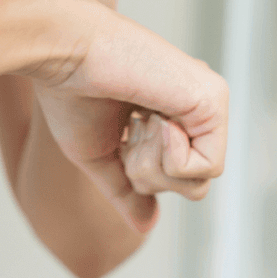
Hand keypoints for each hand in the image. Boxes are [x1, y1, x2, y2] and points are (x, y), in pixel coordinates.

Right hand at [26, 0, 227, 232]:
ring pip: (197, 182)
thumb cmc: (70, 91)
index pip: (175, 177)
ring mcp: (208, 100)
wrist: (62, 50)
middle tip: (128, 129)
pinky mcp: (214, 99)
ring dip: (152, 166)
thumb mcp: (97, 154)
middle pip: (190, 185)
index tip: (119, 133)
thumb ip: (125, 188)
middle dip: (147, 174)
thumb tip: (147, 226)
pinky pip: (206, 168)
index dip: (139, 172)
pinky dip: (169, 157)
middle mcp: (194, 104)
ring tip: (137, 121)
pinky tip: (153, 119)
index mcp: (170, 112)